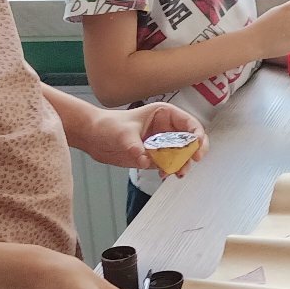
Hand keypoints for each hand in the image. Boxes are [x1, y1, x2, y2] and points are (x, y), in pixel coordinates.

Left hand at [78, 102, 206, 173]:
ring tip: (177, 172)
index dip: (196, 134)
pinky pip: (169, 164)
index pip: (189, 123)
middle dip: (193, 151)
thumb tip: (144, 159)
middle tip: (193, 160)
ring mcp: (161, 143)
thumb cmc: (107, 125)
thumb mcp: (123, 133)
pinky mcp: (154, 157)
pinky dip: (170, 170)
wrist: (92, 137)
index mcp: (164, 114)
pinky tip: (164, 174)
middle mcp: (166, 129)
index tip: (197, 146)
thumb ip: (135, 147)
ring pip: (181, 155)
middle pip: (190, 140)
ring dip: (183, 164)